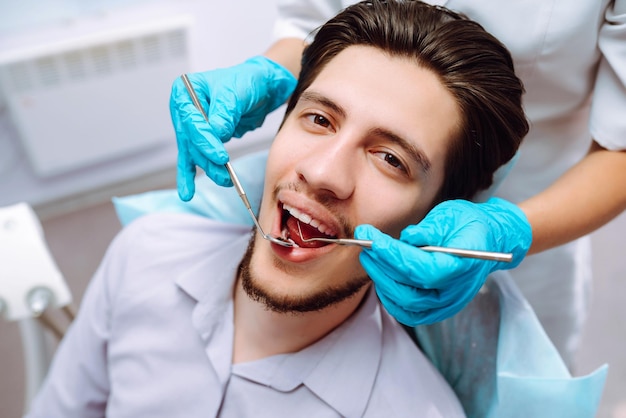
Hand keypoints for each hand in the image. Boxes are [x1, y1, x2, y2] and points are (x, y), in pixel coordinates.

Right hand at [169, 56, 296, 200]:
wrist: (260, 87)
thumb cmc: (246, 82)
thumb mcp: (235, 92)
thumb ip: (224, 112)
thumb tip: (217, 132)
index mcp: (184, 92)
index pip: (191, 121)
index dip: (205, 141)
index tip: (220, 155)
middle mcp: (183, 110)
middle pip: (190, 141)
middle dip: (207, 159)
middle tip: (224, 173)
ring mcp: (192, 126)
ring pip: (195, 153)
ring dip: (209, 168)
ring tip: (225, 180)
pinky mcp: (202, 140)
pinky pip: (194, 159)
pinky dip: (190, 176)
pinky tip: (187, 193)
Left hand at [354, 197, 531, 325]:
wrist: (489, 239)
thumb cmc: (470, 224)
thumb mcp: (452, 215)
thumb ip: (430, 229)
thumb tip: (407, 238)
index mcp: (462, 266)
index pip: (422, 268)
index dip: (393, 255)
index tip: (371, 237)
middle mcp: (455, 292)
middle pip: (409, 290)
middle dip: (381, 266)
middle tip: (365, 242)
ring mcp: (447, 304)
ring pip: (406, 304)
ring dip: (382, 280)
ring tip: (370, 255)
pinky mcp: (438, 309)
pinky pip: (409, 313)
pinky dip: (390, 297)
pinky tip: (380, 276)